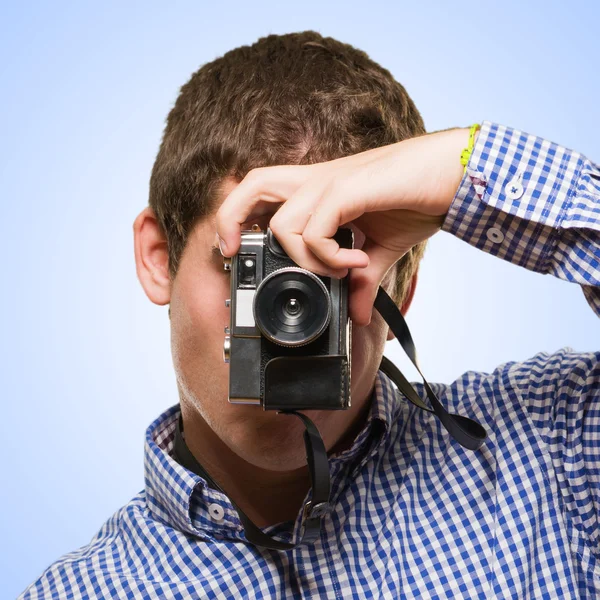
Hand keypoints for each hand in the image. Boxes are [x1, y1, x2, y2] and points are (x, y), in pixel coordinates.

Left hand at [216, 127, 469, 325]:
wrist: (451, 174)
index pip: (262, 192)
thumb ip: (363, 280)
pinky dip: (329, 258)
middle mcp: (317, 181)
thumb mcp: (382, 250)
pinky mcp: (349, 190)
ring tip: (337, 272)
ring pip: (282, 222)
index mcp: (318, 190)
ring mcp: (331, 183)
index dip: (237, 217)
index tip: (234, 252)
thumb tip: (359, 315)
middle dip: (231, 220)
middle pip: (252, 184)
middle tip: (233, 254)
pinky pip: (317, 230)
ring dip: (303, 259)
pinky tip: (355, 264)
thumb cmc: (415, 201)